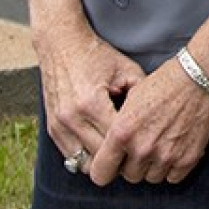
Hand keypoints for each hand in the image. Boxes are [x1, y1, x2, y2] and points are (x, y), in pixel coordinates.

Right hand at [35, 22, 142, 175]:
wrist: (62, 45)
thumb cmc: (97, 56)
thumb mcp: (126, 68)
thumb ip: (141, 93)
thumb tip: (156, 116)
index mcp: (92, 102)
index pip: (117, 140)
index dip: (133, 147)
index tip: (146, 146)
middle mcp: (72, 117)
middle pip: (100, 156)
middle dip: (119, 159)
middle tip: (136, 157)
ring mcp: (59, 125)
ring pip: (83, 163)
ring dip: (101, 163)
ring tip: (118, 156)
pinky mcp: (51, 129)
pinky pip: (70, 157)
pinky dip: (86, 157)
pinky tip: (101, 149)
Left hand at [86, 55, 208, 185]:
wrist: (200, 76)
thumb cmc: (165, 82)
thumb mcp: (131, 99)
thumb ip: (118, 128)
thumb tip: (112, 149)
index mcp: (122, 132)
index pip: (101, 173)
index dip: (105, 169)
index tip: (112, 165)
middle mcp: (142, 148)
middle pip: (129, 176)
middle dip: (134, 164)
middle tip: (144, 145)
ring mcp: (166, 155)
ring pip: (151, 178)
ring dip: (154, 166)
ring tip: (162, 144)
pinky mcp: (188, 158)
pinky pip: (173, 177)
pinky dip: (173, 167)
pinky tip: (176, 149)